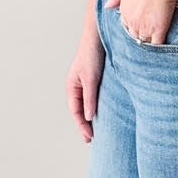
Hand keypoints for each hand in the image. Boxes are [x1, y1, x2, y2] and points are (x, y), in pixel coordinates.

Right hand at [66, 28, 104, 142]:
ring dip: (92, 118)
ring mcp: (87, 85)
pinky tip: (106, 115)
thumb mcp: (91, 79)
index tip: (89, 138)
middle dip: (85, 126)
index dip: (82, 126)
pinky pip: (96, 99)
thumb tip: (88, 117)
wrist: (99, 37)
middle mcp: (78, 87)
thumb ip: (90, 98)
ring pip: (88, 106)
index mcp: (72, 87)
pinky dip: (98, 109)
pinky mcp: (97, 81)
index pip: (75, 112)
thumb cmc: (92, 55)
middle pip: (80, 111)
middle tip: (92, 141)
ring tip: (98, 132)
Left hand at [103, 0, 177, 44]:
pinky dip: (159, 47)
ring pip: (144, 41)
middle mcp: (132, 22)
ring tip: (154, 41)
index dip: (133, 24)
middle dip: (140, 34)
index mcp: (124, 11)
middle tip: (148, 31)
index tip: (140, 22)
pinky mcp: (158, 30)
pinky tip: (162, 48)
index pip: (126, 25)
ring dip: (148, 41)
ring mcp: (145, 27)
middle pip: (134, 35)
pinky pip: (157, 45)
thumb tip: (108, 6)